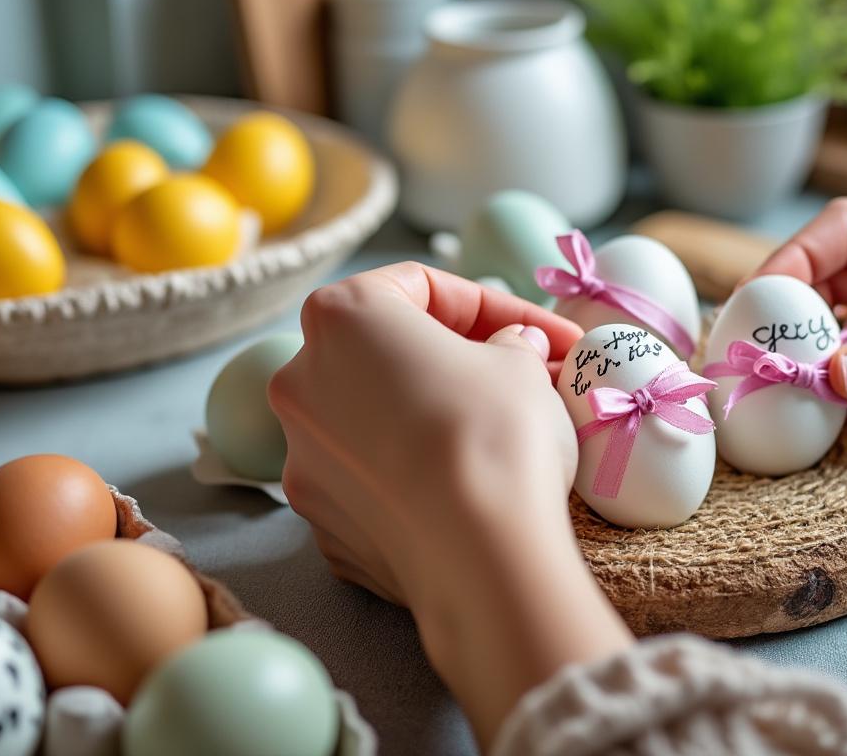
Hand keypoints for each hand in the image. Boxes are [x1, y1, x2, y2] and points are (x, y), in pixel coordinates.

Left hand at [269, 262, 632, 744]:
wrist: (480, 560)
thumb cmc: (496, 435)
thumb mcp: (523, 365)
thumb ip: (510, 342)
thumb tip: (511, 347)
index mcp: (342, 316)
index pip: (421, 287)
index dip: (495, 307)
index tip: (546, 334)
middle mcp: (299, 378)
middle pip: (386, 352)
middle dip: (454, 360)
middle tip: (522, 376)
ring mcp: (300, 455)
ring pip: (372, 418)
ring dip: (427, 417)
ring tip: (493, 437)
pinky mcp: (317, 520)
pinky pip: (370, 479)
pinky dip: (410, 475)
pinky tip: (463, 491)